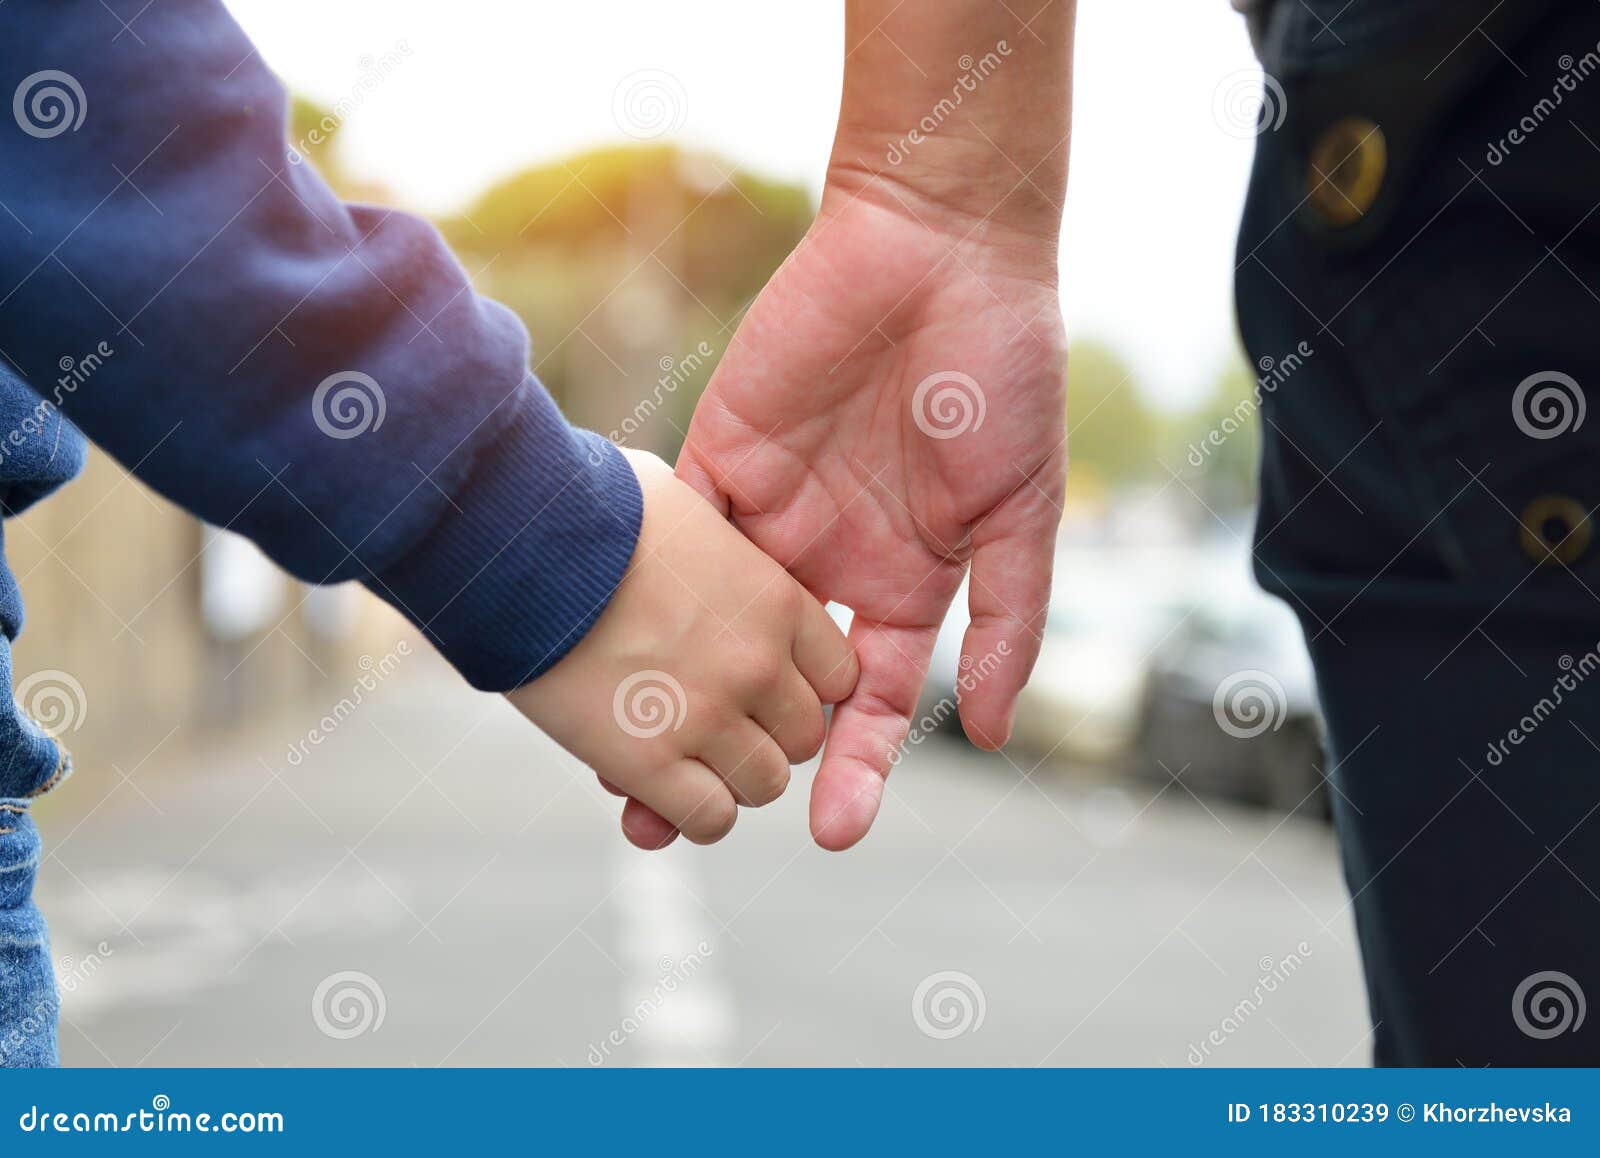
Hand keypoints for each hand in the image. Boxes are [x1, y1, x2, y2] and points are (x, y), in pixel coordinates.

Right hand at [507, 449, 857, 846]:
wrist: (514, 541)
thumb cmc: (586, 508)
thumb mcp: (680, 505)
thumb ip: (717, 536)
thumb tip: (700, 525)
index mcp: (775, 599)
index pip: (840, 675)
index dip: (803, 687)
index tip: (765, 686)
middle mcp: (757, 662)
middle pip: (806, 736)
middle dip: (767, 737)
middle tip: (719, 725)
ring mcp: (707, 716)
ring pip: (765, 785)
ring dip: (730, 779)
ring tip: (686, 757)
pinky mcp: (648, 762)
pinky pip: (709, 818)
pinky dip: (692, 815)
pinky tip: (660, 791)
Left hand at [677, 175, 1066, 849]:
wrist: (937, 244)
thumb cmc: (1002, 372)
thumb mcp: (1022, 510)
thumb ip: (1007, 619)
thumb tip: (993, 730)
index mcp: (905, 581)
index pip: (868, 700)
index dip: (852, 767)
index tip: (830, 832)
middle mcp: (830, 561)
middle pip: (768, 682)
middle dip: (729, 753)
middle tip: (676, 825)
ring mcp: (770, 514)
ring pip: (705, 630)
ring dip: (664, 696)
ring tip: (616, 770)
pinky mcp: (717, 456)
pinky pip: (670, 539)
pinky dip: (637, 594)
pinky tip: (605, 652)